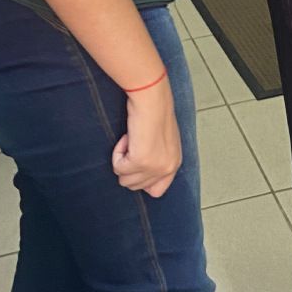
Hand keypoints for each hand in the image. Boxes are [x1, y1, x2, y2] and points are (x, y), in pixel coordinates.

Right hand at [112, 79, 181, 196]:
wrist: (152, 100)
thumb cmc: (155, 113)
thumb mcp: (163, 141)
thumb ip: (157, 159)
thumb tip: (140, 172)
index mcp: (174, 164)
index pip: (156, 191)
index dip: (141, 181)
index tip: (136, 163)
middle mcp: (166, 169)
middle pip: (135, 186)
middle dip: (129, 167)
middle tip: (134, 145)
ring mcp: (154, 167)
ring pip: (124, 180)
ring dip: (122, 160)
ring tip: (131, 140)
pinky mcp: (139, 162)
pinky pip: (117, 167)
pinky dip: (117, 152)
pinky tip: (127, 137)